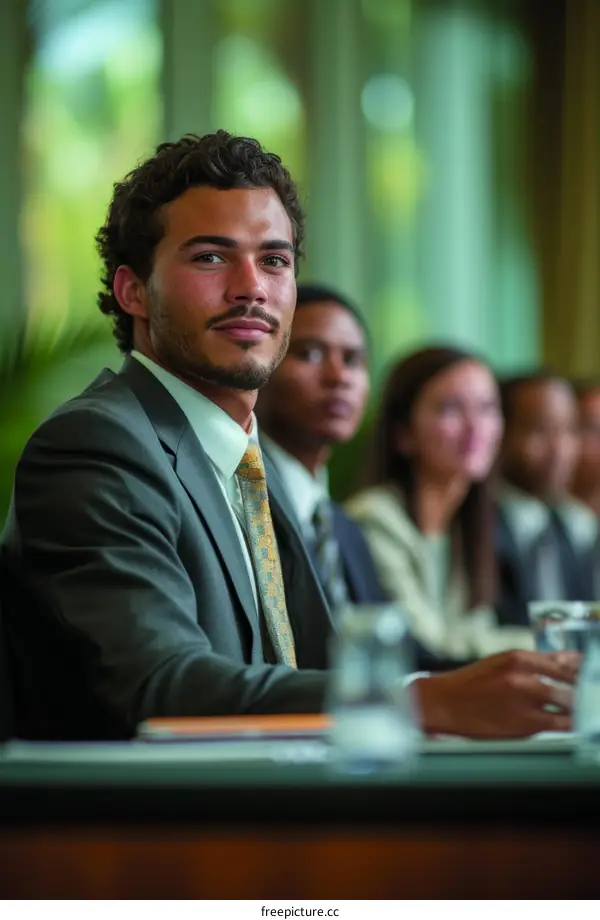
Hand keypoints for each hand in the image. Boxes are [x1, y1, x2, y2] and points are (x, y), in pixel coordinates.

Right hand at [413, 649, 579, 737]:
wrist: (444, 703)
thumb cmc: (472, 683)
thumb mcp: (502, 662)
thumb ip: (537, 662)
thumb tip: (571, 660)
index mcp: (519, 657)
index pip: (565, 663)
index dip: (584, 671)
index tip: (593, 675)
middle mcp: (523, 676)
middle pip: (572, 683)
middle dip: (585, 690)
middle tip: (592, 695)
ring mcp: (524, 701)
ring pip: (569, 704)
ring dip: (580, 707)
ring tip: (585, 709)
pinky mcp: (524, 724)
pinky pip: (559, 724)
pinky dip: (570, 723)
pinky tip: (573, 723)